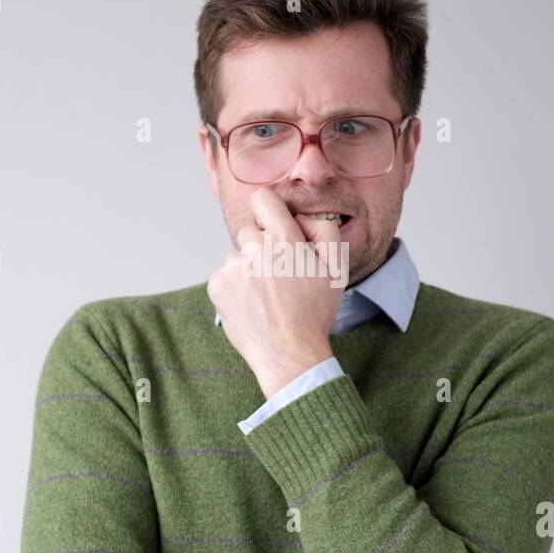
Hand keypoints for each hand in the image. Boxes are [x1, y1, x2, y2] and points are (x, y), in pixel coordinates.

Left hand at [207, 188, 345, 397]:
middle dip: (262, 246)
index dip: (270, 211)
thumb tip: (301, 215)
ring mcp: (233, 267)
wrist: (288, 353)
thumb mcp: (336, 270)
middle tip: (278, 274)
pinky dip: (235, 285)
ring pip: (237, 254)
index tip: (275, 226)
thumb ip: (324, 231)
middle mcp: (256, 249)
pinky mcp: (217, 285)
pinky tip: (251, 303)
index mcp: (285, 241)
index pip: (263, 199)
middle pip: (250, 230)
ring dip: (248, 267)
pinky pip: (225, 274)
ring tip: (265, 294)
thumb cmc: (313, 313)